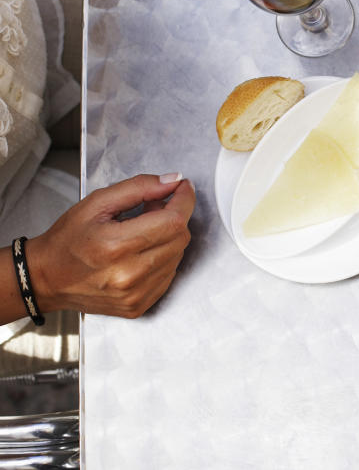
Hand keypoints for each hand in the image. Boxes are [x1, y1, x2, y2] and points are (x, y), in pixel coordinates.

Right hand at [29, 174, 195, 317]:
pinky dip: (164, 258)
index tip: (183, 188)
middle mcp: (128, 275)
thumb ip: (139, 187)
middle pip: (180, 237)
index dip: (184, 200)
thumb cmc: (67, 240)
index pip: (173, 221)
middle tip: (154, 207)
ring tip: (144, 231)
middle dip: (174, 216)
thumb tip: (174, 180)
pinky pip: (169, 275)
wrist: (46, 278)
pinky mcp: (139, 306)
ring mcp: (135, 294)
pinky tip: (143, 252)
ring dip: (169, 238)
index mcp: (115, 246)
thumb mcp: (97, 203)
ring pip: (178, 256)